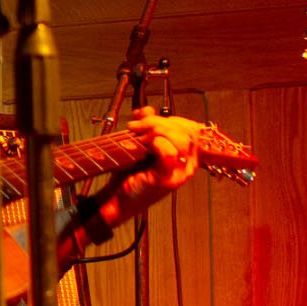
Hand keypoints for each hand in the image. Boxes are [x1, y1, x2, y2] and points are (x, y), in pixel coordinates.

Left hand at [81, 106, 202, 230]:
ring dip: (155, 131)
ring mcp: (179, 173)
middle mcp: (187, 164)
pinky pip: (169, 152)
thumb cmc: (130, 171)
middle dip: (158, 122)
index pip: (191, 128)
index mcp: (186, 155)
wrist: (115, 196)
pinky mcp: (167, 179)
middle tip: (136, 126)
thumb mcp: (141, 142)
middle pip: (185, 131)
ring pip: (179, 139)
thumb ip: (148, 126)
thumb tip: (148, 109)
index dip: (171, 118)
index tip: (150, 116)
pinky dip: (155, 144)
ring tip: (137, 136)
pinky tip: (142, 147)